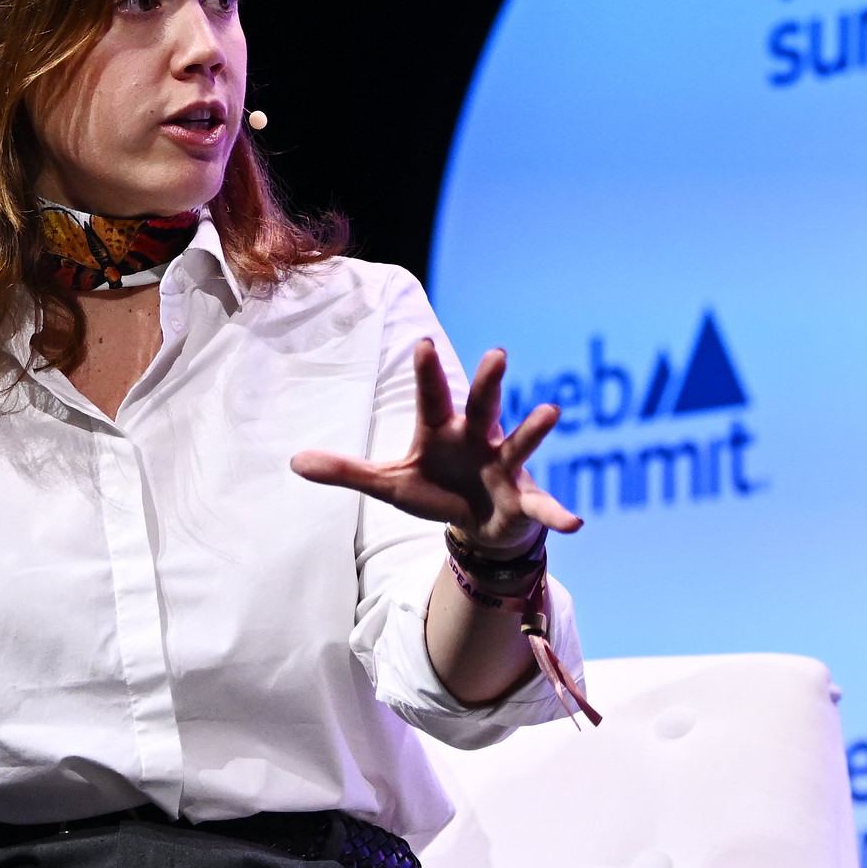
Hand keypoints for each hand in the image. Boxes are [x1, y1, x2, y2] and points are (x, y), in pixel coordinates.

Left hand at [290, 340, 580, 555]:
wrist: (477, 524)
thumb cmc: (435, 490)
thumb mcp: (388, 483)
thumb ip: (346, 471)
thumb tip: (293, 462)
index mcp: (441, 431)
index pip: (431, 398)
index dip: (427, 373)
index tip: (421, 343)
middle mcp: (477, 439)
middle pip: (482, 405)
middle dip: (488, 382)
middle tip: (496, 353)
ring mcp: (504, 466)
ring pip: (519, 443)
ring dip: (533, 429)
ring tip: (550, 411)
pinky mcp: (522, 499)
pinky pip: (541, 507)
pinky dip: (556, 514)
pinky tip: (573, 523)